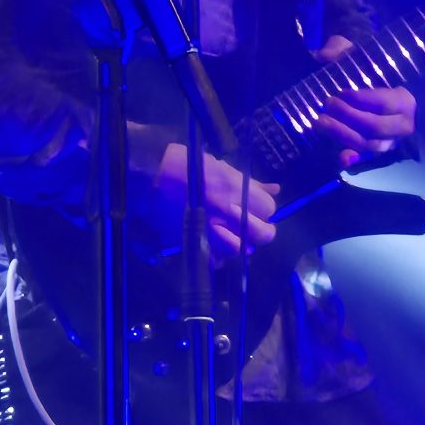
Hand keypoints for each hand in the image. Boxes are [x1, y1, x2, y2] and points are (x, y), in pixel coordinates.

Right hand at [153, 142, 278, 259]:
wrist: (150, 174)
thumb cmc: (186, 164)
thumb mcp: (221, 166)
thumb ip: (250, 183)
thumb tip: (275, 189)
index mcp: (236, 189)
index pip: (269, 208)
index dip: (264, 211)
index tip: (255, 209)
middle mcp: (228, 212)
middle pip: (263, 235)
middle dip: (259, 232)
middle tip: (248, 228)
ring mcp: (212, 230)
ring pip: (241, 250)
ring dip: (238, 245)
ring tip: (229, 236)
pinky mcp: (195, 242)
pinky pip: (216, 260)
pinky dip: (217, 257)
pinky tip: (213, 246)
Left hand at [312, 35, 415, 169]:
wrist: (373, 85)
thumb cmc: (366, 71)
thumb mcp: (356, 55)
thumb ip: (342, 50)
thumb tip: (323, 55)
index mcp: (404, 99)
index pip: (383, 102)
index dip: (362, 99)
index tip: (342, 93)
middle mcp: (402, 124)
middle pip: (375, 126)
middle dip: (349, 117)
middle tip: (328, 104)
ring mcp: (390, 141)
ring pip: (369, 144)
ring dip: (343, 135)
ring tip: (320, 122)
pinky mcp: (377, 152)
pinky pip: (366, 160)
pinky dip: (354, 160)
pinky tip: (340, 159)